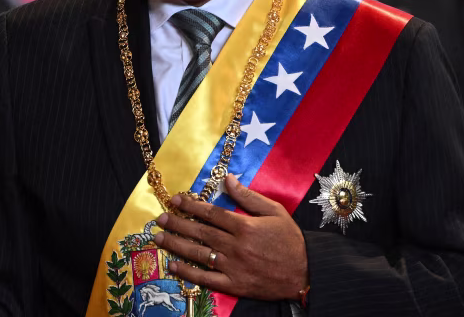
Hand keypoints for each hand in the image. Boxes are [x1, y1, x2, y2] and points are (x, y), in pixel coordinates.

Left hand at [152, 174, 307, 300]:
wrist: (305, 273)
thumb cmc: (290, 241)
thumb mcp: (275, 212)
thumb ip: (249, 196)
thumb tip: (228, 179)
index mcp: (245, 226)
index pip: (211, 213)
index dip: (191, 206)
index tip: (175, 200)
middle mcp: (235, 246)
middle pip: (200, 232)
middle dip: (177, 224)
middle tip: (160, 218)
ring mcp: (232, 267)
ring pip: (198, 254)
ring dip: (176, 245)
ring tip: (159, 237)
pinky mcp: (233, 284)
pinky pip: (205, 278)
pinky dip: (187, 272)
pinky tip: (173, 265)